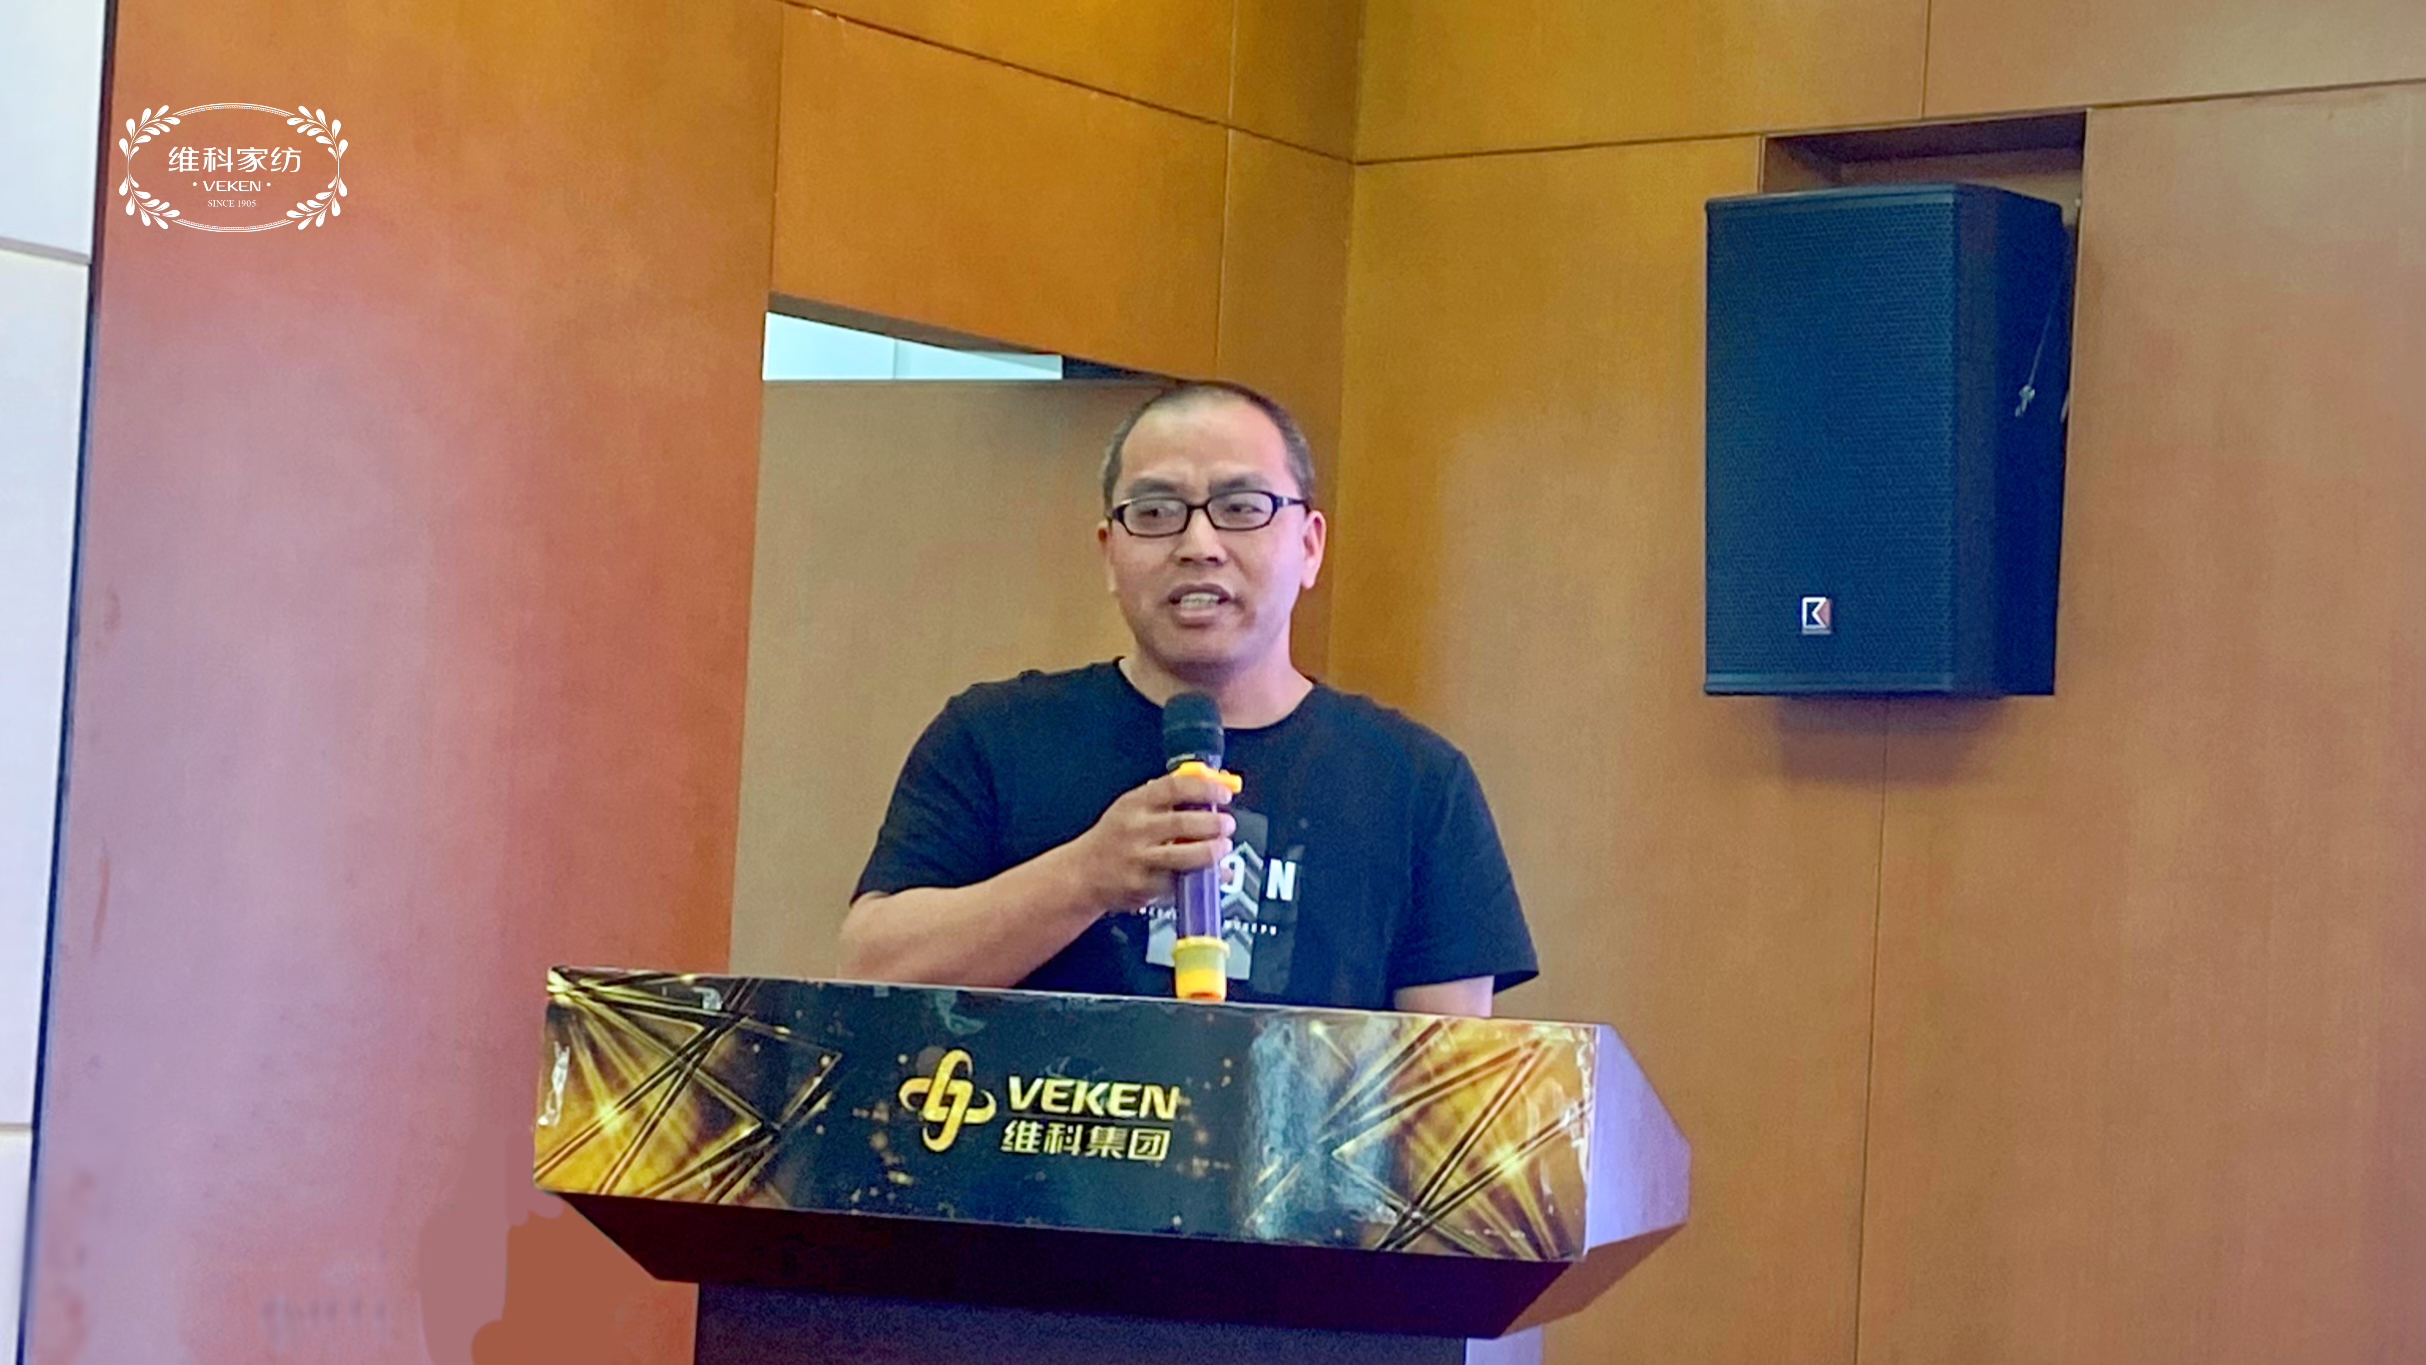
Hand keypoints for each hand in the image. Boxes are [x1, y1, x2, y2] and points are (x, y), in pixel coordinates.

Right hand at [1066, 770, 1235, 911]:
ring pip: (1184, 855)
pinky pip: (1178, 882)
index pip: (1174, 788)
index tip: (1223, 793)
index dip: (1204, 789)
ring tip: (1223, 848)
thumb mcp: (1132, 808)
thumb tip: (1211, 790)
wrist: (1082, 873)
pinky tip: (1212, 875)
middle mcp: (1136, 829)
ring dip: (1211, 852)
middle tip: (1227, 824)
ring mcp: (1139, 859)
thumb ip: (1167, 799)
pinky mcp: (1143, 886)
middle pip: (1182, 823)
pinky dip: (1200, 879)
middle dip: (1213, 824)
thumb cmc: (1113, 838)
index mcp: (1135, 803)